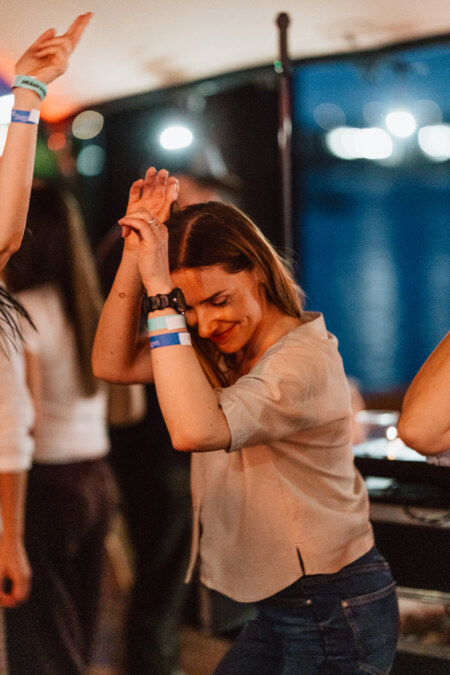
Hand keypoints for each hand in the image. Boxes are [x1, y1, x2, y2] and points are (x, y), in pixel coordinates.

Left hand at [0, 537, 31, 606]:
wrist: (12, 541)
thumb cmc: (4, 554)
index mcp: (21, 578)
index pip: (18, 598)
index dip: (8, 602)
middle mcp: (26, 577)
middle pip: (23, 598)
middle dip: (12, 601)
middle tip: (0, 597)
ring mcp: (27, 574)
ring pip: (23, 593)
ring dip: (13, 596)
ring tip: (1, 593)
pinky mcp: (25, 572)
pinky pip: (22, 587)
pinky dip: (15, 590)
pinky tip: (5, 586)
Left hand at [14, 13, 91, 84]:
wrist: (25, 81)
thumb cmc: (28, 69)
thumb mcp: (34, 48)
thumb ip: (44, 40)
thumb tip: (53, 29)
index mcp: (56, 53)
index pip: (69, 37)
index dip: (76, 26)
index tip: (83, 16)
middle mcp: (62, 58)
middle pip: (74, 39)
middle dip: (80, 25)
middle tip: (88, 14)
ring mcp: (63, 63)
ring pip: (63, 43)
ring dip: (48, 44)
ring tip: (39, 51)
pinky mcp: (62, 67)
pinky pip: (58, 50)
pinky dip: (47, 50)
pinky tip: (40, 55)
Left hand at [118, 168, 178, 290]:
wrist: (158, 282)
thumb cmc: (152, 268)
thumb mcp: (147, 249)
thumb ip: (143, 237)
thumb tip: (132, 229)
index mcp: (163, 231)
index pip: (153, 211)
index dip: (141, 206)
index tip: (132, 202)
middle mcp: (162, 230)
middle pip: (150, 209)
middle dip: (143, 197)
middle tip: (131, 197)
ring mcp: (159, 234)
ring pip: (143, 215)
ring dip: (130, 216)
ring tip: (122, 222)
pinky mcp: (152, 240)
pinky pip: (139, 224)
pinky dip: (129, 222)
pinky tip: (122, 224)